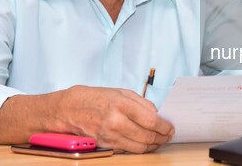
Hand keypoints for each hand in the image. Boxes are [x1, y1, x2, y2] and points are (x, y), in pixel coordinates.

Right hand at [57, 85, 173, 152]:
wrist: (70, 109)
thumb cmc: (97, 98)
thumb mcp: (121, 92)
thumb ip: (141, 103)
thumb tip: (157, 115)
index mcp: (121, 104)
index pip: (150, 120)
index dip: (164, 126)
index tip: (170, 127)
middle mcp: (115, 121)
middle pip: (147, 136)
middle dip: (161, 137)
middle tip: (168, 135)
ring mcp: (109, 135)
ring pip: (139, 147)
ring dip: (153, 145)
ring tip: (159, 141)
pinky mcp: (105, 145)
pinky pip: (128, 150)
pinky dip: (140, 148)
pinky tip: (145, 143)